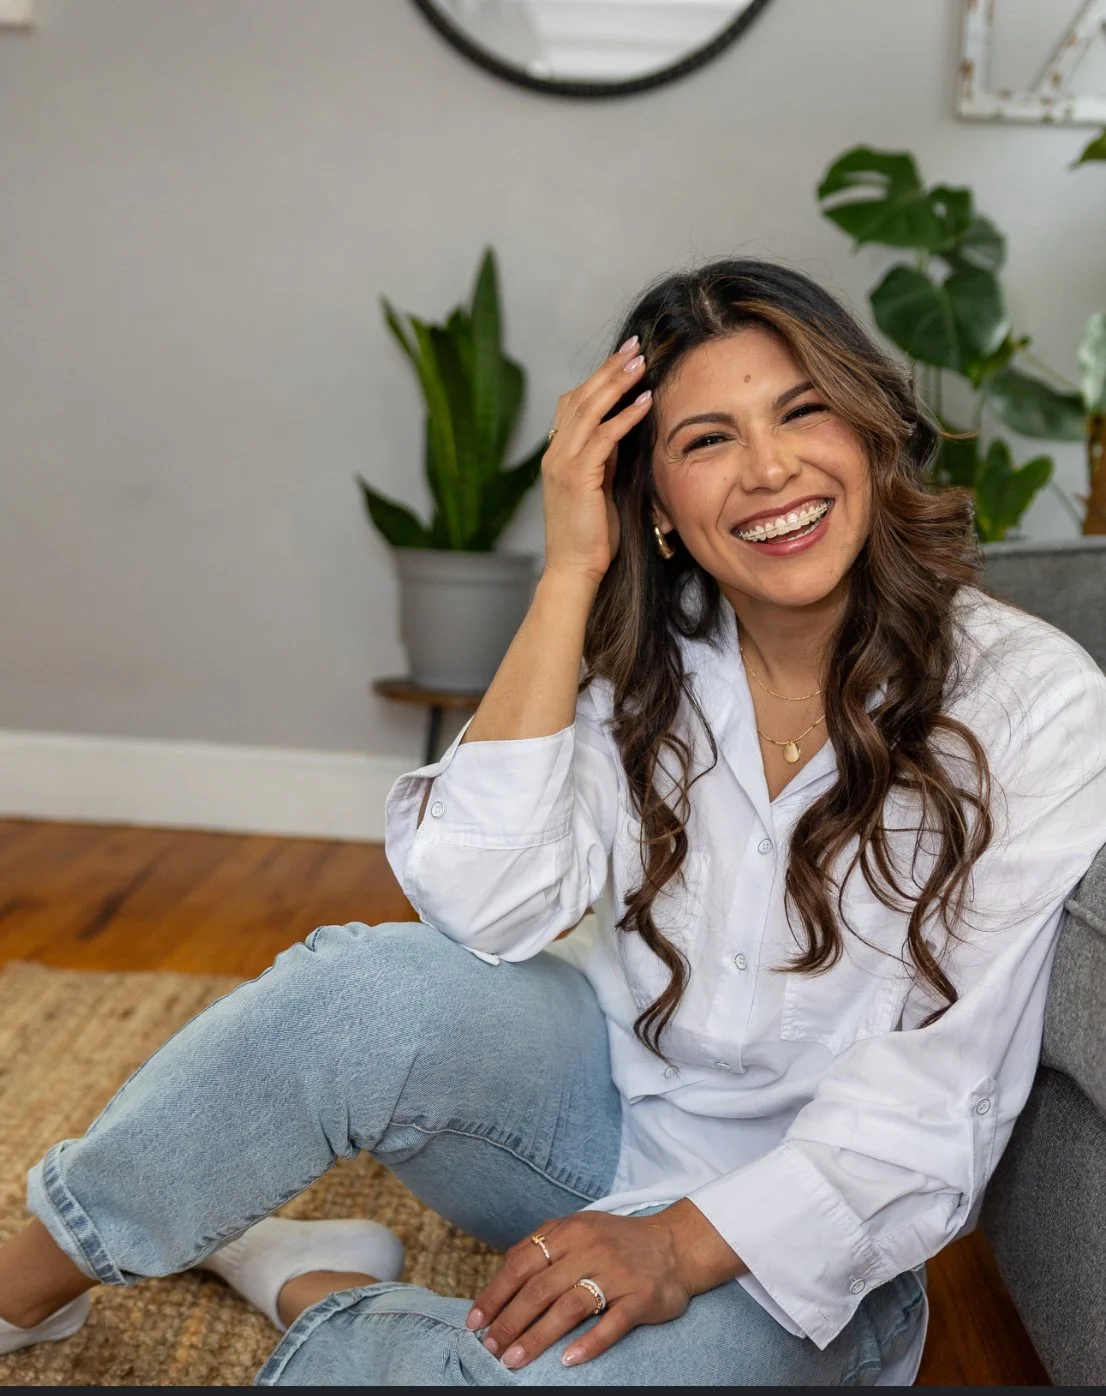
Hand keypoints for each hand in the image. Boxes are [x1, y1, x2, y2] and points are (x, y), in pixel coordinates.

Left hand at [465, 1199, 744, 1370]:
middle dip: (509, 1322)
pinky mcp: (642, 1297)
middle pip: (540, 1288)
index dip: (495, 1294)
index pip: (521, 1262)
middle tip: (490, 1348)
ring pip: (569, 1307)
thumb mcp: (580, 1229)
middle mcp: (591, 1248)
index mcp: (570, 1231)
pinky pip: (612, 1323)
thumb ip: (545, 1245)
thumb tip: (503, 1276)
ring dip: (537, 1337)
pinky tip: (567, 1361)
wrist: (677, 1244)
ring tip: (514, 1360)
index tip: (475, 1322)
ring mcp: (617, 1272)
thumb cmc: (618, 1242)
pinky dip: (589, 1343)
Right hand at [541, 336, 651, 587]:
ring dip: (617, 383)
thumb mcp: (600, 490)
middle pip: (580, 397)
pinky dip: (625, 416)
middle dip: (608, 369)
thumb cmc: (591, 538)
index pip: (573, 403)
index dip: (597, 378)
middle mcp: (555, 454)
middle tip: (634, 346)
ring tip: (641, 363)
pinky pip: (603, 437)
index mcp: (558, 455)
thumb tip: (625, 433)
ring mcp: (562, 464)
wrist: (574, 571)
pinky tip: (645, 401)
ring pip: (589, 410)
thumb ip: (606, 460)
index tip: (623, 358)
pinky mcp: (577, 477)